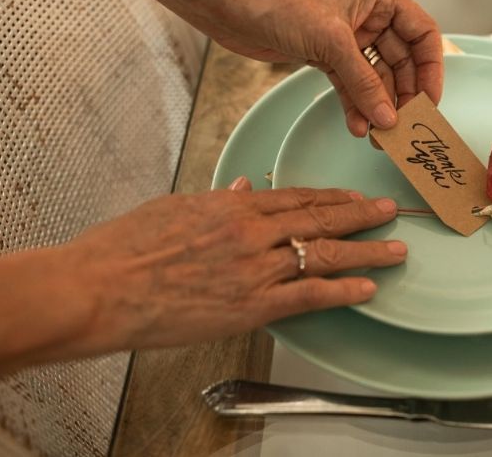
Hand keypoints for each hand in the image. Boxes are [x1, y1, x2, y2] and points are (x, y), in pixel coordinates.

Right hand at [64, 178, 404, 350]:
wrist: (97, 288)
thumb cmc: (124, 248)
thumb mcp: (173, 208)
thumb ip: (213, 199)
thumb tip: (238, 186)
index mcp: (231, 204)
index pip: (296, 196)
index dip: (332, 198)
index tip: (355, 198)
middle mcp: (250, 231)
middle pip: (320, 220)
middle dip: (360, 216)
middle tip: (390, 213)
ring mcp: (254, 268)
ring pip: (324, 255)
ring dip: (365, 252)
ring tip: (395, 249)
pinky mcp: (250, 305)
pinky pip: (309, 295)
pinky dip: (343, 291)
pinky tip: (368, 287)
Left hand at [208, 0, 443, 137]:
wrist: (231, 6)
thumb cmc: (278, 1)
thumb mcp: (331, 42)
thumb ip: (364, 82)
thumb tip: (388, 117)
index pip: (422, 33)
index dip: (431, 69)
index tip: (430, 101)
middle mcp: (368, 14)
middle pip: (402, 61)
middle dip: (402, 95)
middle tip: (402, 126)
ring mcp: (348, 36)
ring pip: (376, 77)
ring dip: (377, 106)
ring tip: (379, 134)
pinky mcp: (327, 55)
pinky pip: (351, 84)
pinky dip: (355, 105)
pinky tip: (358, 126)